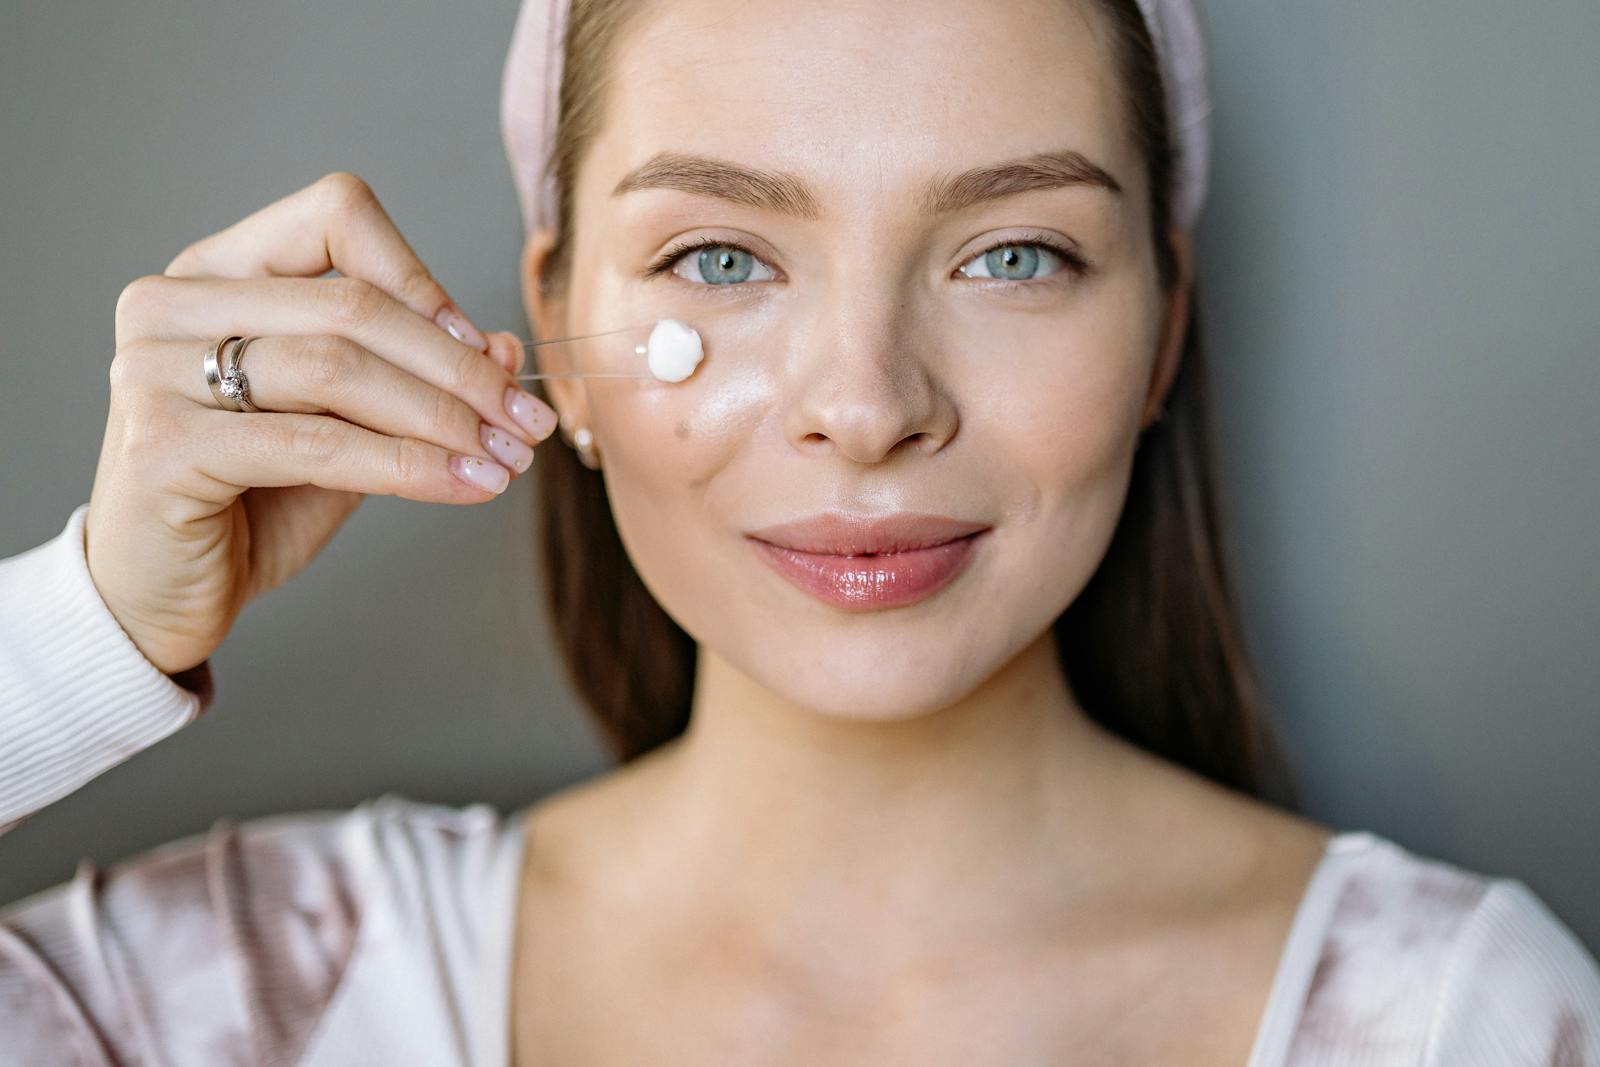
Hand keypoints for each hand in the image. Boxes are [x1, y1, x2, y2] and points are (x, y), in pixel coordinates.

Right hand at [85, 171, 555, 675]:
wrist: (164, 592)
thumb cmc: (253, 499)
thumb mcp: (348, 424)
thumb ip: (410, 378)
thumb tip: (505, 349)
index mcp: (217, 271)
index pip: (336, 217)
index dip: (424, 278)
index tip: (487, 350)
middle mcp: (171, 303)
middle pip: (351, 303)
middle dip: (459, 368)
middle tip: (525, 421)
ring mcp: (154, 369)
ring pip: (337, 367)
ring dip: (442, 418)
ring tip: (505, 459)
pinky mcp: (162, 445)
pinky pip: (315, 443)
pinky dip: (406, 465)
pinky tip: (461, 485)